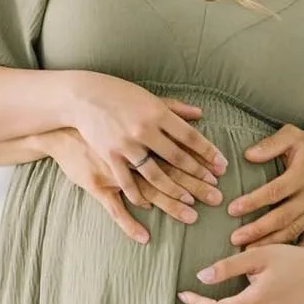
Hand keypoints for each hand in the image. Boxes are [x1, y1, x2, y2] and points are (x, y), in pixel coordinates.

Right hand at [63, 74, 226, 211]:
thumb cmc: (119, 95)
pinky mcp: (110, 157)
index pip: (189, 136)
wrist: (81, 97)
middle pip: (177, 158)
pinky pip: (127, 182)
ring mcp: (126, 146)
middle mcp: (144, 130)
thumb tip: (200, 114)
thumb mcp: (149, 97)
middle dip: (198, 176)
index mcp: (157, 113)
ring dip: (175, 191)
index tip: (221, 166)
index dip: (207, 153)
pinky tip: (150, 208)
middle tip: (215, 191)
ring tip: (190, 204)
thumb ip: (175, 108)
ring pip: (155, 174)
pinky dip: (138, 197)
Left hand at [227, 120, 303, 247]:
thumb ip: (270, 145)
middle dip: (258, 230)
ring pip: (292, 231)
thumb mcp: (291, 136)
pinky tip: (277, 260)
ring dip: (270, 243)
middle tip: (235, 239)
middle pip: (282, 217)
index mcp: (302, 175)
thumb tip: (248, 155)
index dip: (253, 201)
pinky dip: (294, 251)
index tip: (232, 210)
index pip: (274, 192)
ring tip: (248, 252)